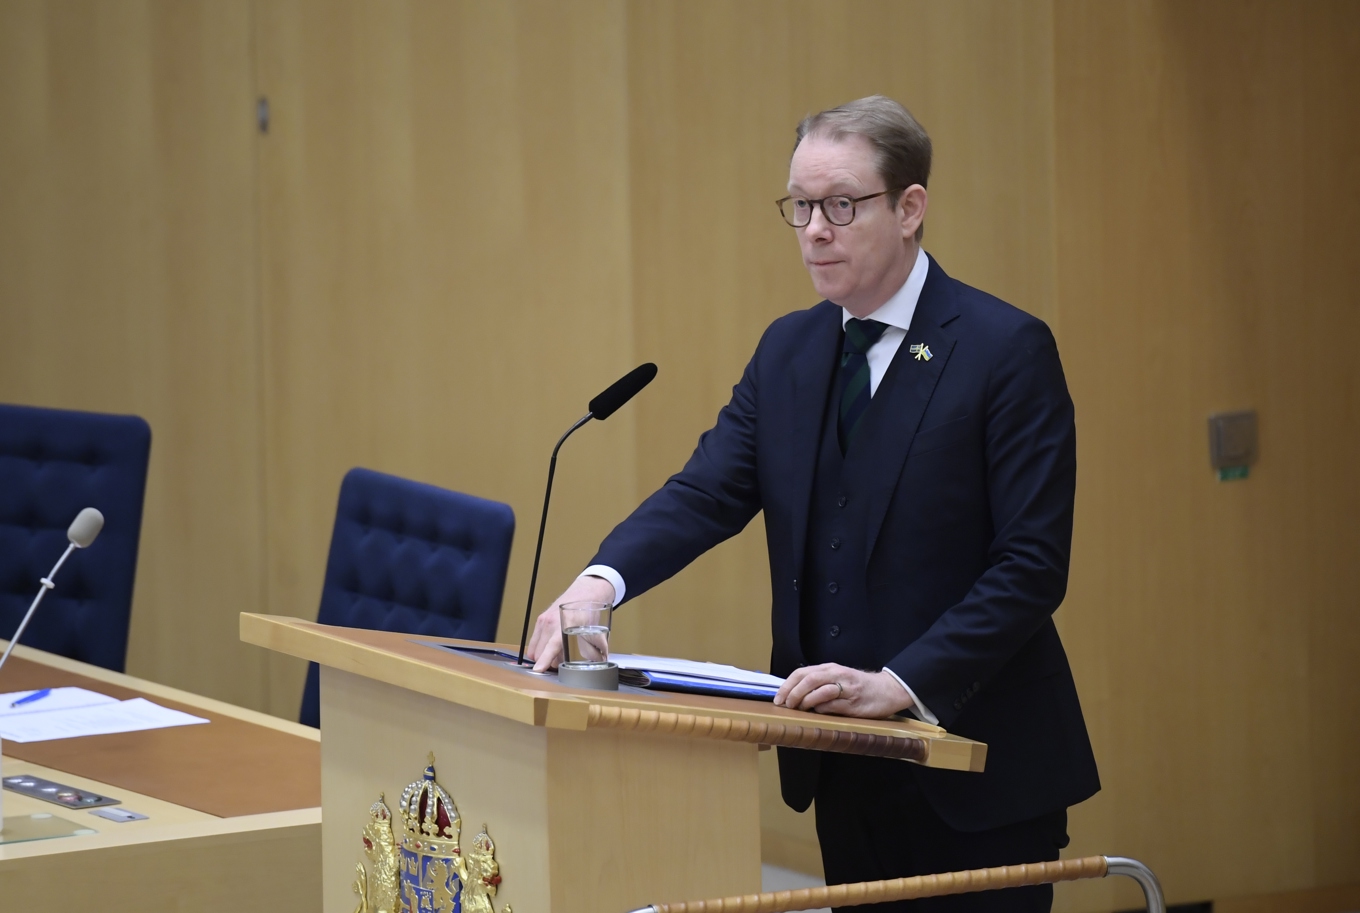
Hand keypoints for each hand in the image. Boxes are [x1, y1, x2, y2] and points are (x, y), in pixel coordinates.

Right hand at [526, 575, 615, 671]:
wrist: (585, 592)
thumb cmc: (589, 609)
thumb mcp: (595, 630)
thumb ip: (597, 647)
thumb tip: (602, 660)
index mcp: (564, 625)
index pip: (551, 646)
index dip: (544, 660)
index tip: (538, 670)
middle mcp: (550, 623)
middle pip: (541, 652)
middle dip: (549, 663)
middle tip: (561, 664)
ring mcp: (543, 621)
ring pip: (535, 648)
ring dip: (543, 656)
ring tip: (557, 655)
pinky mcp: (540, 620)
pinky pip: (534, 641)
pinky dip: (539, 648)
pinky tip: (550, 647)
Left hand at [773, 664, 913, 718]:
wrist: (886, 690)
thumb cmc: (857, 686)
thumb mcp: (836, 678)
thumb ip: (818, 683)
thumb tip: (792, 694)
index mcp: (830, 668)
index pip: (802, 673)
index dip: (787, 685)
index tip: (778, 698)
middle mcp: (837, 675)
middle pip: (809, 679)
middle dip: (793, 693)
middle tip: (785, 705)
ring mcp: (846, 689)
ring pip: (820, 691)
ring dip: (806, 701)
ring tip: (799, 709)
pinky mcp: (854, 704)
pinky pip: (833, 706)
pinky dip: (821, 709)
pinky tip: (817, 712)